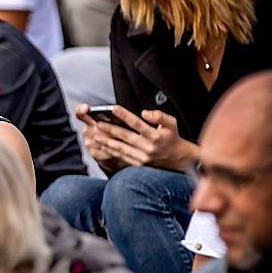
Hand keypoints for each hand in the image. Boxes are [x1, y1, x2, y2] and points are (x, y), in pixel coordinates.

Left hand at [77, 105, 194, 169]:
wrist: (177, 159)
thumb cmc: (172, 137)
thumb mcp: (171, 123)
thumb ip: (159, 116)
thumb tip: (144, 113)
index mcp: (155, 136)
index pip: (137, 123)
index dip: (124, 115)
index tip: (113, 108)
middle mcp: (148, 147)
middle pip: (125, 136)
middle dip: (110, 130)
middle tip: (97, 124)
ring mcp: (142, 157)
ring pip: (121, 148)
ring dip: (107, 142)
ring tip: (95, 135)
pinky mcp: (138, 164)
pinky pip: (122, 156)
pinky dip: (111, 151)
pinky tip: (103, 146)